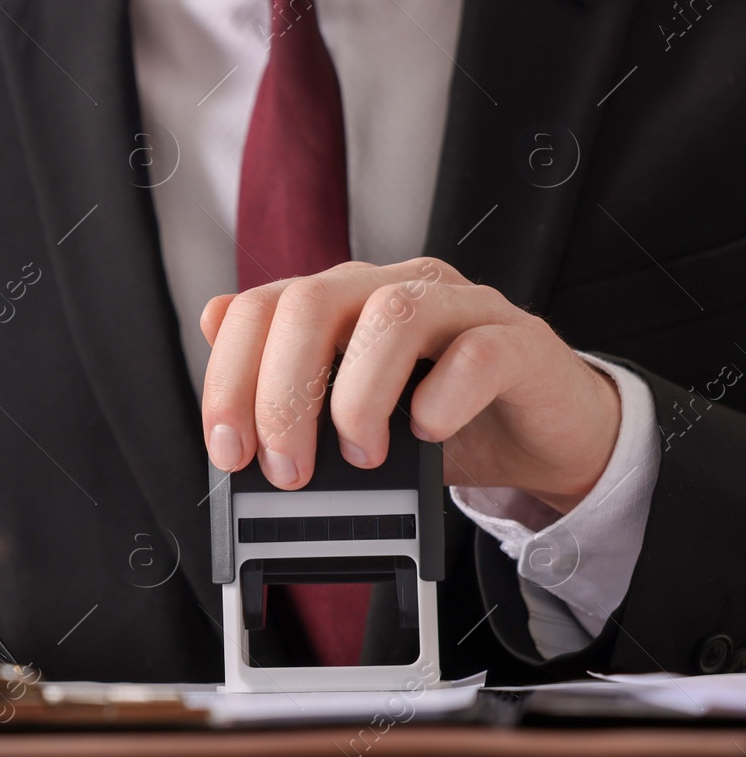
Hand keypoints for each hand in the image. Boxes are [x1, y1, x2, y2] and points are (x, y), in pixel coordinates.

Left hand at [199, 258, 621, 512]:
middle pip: (311, 303)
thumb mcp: (345, 415)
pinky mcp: (518, 341)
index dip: (231, 378)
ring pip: (392, 314)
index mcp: (340, 300)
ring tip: (361, 455)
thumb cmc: (438, 420)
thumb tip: (220, 382)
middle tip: (287, 468)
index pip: (261, 308)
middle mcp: (392, 287)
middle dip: (282, 393)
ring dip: (358, 396)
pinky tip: (429, 432)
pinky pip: (477, 352)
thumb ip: (286, 396)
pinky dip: (443, 397)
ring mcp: (459, 306)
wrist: (536, 434)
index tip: (229, 449)